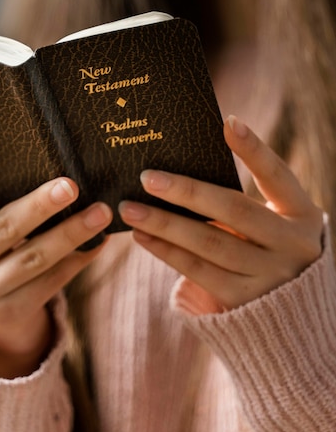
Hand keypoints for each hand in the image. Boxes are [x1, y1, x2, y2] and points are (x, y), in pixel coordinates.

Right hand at [0, 121, 111, 376]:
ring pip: (33, 258)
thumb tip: (53, 155)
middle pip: (3, 227)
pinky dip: (77, 261)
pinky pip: (49, 283)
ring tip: (100, 213)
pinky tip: (97, 243)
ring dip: (71, 234)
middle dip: (40, 206)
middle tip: (71, 186)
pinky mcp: (5, 313)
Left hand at [119, 115, 322, 309]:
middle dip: (187, 192)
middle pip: (234, 211)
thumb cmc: (268, 246)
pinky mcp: (245, 300)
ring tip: (130, 208)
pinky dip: (167, 252)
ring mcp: (270, 276)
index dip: (255, 149)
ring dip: (165, 224)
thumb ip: (243, 196)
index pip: (277, 175)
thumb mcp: (275, 219)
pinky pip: (199, 271)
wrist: (289, 309)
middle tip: (147, 178)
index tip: (228, 122)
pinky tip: (143, 235)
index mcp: (301, 214)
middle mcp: (292, 245)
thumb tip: (183, 165)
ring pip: (210, 244)